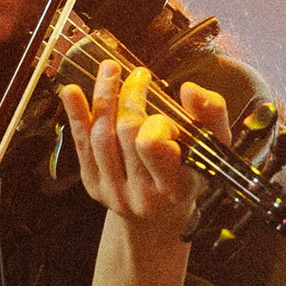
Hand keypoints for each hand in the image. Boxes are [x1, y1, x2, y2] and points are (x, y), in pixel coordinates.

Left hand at [59, 60, 228, 241]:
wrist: (161, 215)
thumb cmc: (191, 173)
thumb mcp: (213, 147)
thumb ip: (211, 114)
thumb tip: (189, 89)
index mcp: (173, 188)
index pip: (151, 145)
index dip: (156, 122)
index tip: (165, 114)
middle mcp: (141, 195)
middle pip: (125, 133)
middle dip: (130, 97)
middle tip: (139, 76)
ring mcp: (113, 192)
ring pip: (100, 136)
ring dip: (104, 97)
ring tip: (111, 71)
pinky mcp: (93, 185)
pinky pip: (81, 144)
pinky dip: (76, 115)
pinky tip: (71, 91)